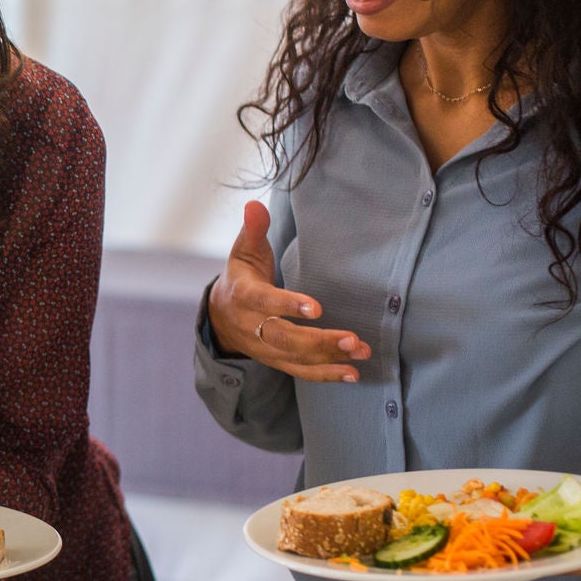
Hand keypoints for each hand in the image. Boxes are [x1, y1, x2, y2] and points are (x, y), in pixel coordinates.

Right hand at [207, 199, 369, 381]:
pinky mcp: (275, 360)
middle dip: (319, 341)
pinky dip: (326, 375)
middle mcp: (251, 326)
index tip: (315, 308)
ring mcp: (263, 347)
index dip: (287, 306)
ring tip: (360, 351)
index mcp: (243, 296)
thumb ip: (253, 230)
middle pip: (284, 338)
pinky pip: (300, 372)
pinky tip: (352, 373)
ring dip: (329, 358)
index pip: (264, 303)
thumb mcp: (243, 251)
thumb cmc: (242, 276)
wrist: (220, 315)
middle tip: (352, 338)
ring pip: (296, 358)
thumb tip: (254, 206)